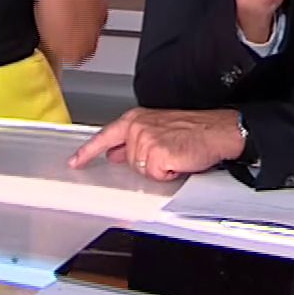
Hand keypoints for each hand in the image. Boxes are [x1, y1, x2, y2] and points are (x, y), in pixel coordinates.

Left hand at [68, 108, 244, 180]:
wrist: (219, 130)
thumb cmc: (194, 129)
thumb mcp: (158, 128)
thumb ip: (133, 140)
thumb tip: (115, 153)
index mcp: (135, 119)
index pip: (105, 136)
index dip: (88, 152)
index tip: (75, 162)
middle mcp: (138, 127)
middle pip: (128, 161)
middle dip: (147, 163)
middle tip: (169, 152)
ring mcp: (146, 140)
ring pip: (142, 170)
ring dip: (160, 168)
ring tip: (176, 155)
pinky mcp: (158, 154)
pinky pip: (157, 175)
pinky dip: (169, 173)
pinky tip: (180, 161)